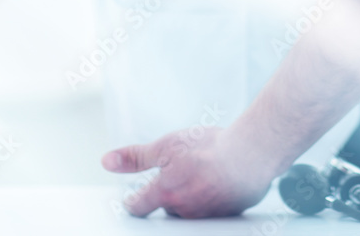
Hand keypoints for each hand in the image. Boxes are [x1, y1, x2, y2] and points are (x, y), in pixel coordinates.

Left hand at [101, 127, 273, 218]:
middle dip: (169, 195)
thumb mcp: (166, 145)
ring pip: (192, 209)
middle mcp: (184, 209)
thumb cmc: (210, 148)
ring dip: (193, 196)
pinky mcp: (230, 212)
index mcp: (165, 193)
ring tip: (203, 174)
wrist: (251, 153)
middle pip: (168, 208)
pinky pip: (216, 208)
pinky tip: (222, 180)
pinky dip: (215, 197)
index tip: (133, 200)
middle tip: (179, 175)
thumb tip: (107, 162)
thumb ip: (135, 157)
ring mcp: (208, 215)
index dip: (134, 203)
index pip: (140, 206)